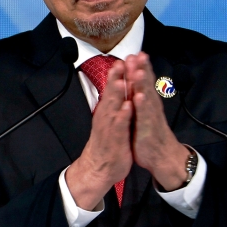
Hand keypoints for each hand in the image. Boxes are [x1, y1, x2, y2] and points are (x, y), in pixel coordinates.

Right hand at [66, 60, 133, 208]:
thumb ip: (115, 104)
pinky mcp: (114, 139)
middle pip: (111, 94)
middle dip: (116, 78)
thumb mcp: (111, 120)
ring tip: (121, 80)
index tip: (123, 59)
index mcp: (108, 110)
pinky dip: (123, 116)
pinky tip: (127, 107)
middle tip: (120, 62)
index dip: (117, 74)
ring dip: (117, 94)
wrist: (99, 167)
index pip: (113, 89)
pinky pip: (119, 126)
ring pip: (113, 107)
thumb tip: (119, 89)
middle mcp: (106, 115)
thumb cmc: (107, 142)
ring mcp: (109, 127)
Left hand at [125, 52, 190, 190]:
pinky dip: (142, 105)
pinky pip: (145, 116)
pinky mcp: (148, 129)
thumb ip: (139, 100)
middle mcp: (150, 107)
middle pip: (146, 85)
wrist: (162, 157)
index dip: (139, 68)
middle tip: (139, 54)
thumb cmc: (150, 135)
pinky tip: (139, 96)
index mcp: (146, 103)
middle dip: (142, 69)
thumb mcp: (142, 115)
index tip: (135, 53)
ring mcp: (150, 117)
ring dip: (143, 83)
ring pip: (146, 97)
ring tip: (140, 69)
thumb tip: (135, 86)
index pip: (143, 82)